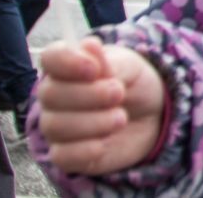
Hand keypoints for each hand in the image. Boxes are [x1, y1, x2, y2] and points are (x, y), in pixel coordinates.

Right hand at [36, 37, 165, 174]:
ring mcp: (58, 126)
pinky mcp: (67, 154)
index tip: (95, 69)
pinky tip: (104, 144)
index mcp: (68, 65)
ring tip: (121, 118)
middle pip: (50, 94)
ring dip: (93, 122)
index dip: (68, 62)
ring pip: (55, 126)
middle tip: (119, 93)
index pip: (50, 58)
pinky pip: (61, 156)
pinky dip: (84, 150)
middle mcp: (55, 95)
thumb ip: (110, 61)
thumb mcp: (130, 66)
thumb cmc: (134, 83)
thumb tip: (89, 46)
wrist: (152, 114)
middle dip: (88, 94)